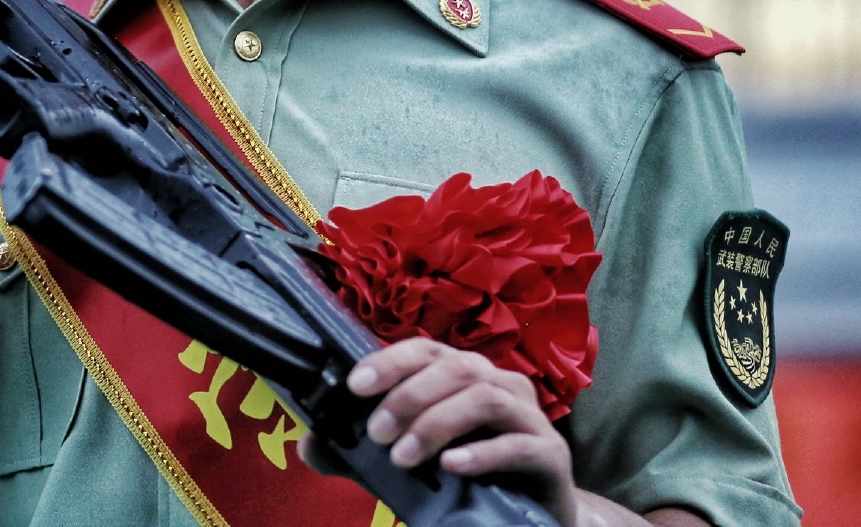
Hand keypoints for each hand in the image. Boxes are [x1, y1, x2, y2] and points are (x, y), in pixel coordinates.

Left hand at [348, 338, 576, 526]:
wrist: (529, 513)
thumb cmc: (464, 475)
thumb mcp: (408, 459)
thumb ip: (360, 451)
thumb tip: (309, 446)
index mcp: (462, 373)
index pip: (424, 349)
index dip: (389, 361)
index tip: (355, 387)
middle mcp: (498, 382)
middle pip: (454, 368)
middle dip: (408, 396)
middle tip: (376, 433)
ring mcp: (529, 415)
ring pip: (485, 397)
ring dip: (437, 423)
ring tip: (402, 456)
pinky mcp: (551, 453)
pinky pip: (518, 444)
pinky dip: (482, 452)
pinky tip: (452, 466)